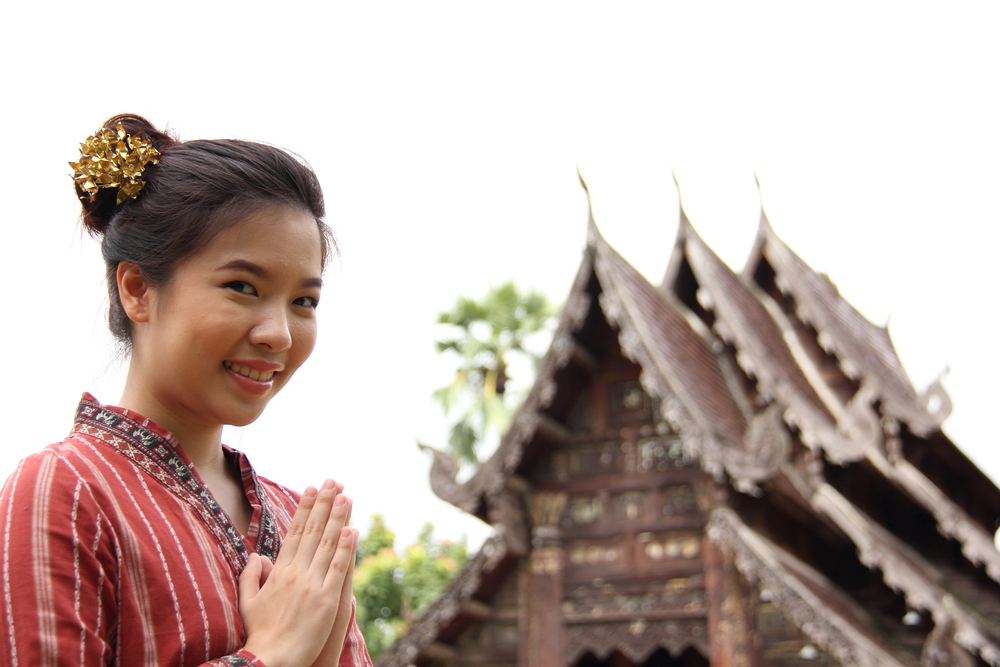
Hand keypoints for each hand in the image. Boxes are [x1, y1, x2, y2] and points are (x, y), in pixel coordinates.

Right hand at [238, 480, 355, 666]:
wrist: (272, 660)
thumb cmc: (260, 634)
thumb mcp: (249, 603)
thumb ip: (250, 577)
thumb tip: (255, 555)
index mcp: (278, 572)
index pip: (294, 532)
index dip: (303, 509)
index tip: (310, 489)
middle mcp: (295, 573)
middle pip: (312, 531)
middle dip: (323, 504)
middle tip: (332, 481)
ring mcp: (312, 584)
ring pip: (328, 544)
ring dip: (337, 518)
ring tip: (346, 495)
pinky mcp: (327, 599)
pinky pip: (338, 568)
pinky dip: (346, 548)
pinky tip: (352, 529)